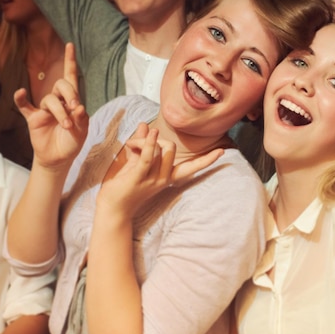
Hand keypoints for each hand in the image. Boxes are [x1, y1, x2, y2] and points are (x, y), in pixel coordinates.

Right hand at [15, 42, 88, 170]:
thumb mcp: (82, 131)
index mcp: (72, 101)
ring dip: (59, 112)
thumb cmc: (72, 142)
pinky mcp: (33, 118)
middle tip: (74, 110)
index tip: (70, 45)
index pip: (71, 78)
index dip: (70, 62)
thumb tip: (78, 106)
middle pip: (61, 85)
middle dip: (69, 94)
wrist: (59, 159)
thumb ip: (81, 118)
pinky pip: (24, 106)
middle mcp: (58, 101)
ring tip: (66, 126)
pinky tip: (20, 92)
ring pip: (49, 100)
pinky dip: (21, 99)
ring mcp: (44, 109)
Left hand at [96, 123, 223, 217]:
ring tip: (131, 144)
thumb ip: (142, 144)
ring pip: (160, 150)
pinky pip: (148, 157)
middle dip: (156, 138)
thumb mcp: (136, 163)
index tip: (222, 152)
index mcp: (166, 177)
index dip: (207, 160)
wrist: (112, 209)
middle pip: (171, 148)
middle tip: (136, 142)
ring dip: (145, 140)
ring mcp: (152, 179)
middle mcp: (163, 179)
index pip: (191, 168)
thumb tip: (145, 125)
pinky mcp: (138, 178)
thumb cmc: (123, 187)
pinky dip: (150, 144)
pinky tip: (150, 133)